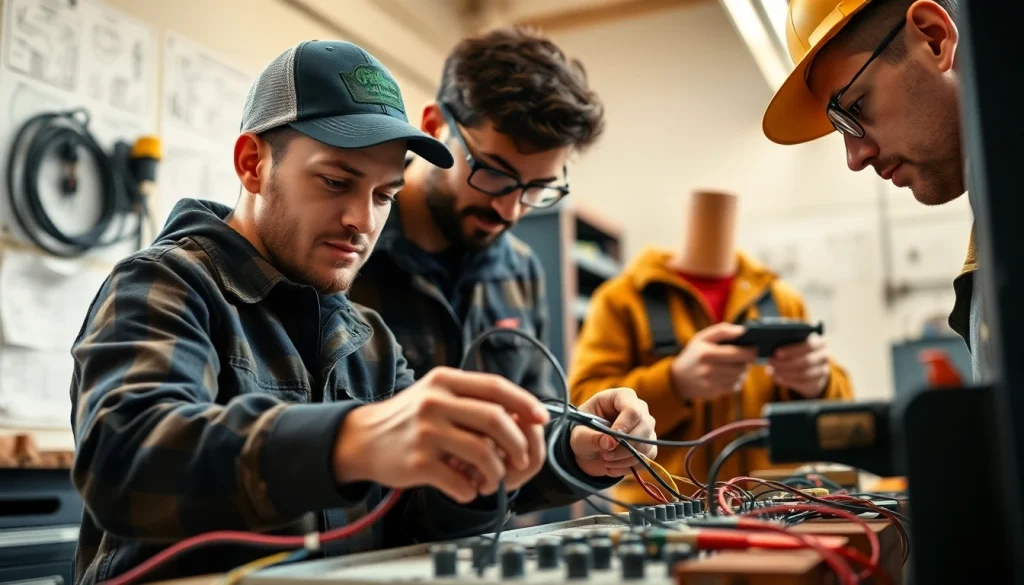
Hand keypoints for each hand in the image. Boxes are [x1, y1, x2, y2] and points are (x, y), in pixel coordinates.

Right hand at [332, 367, 548, 503]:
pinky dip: (471, 490)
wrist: (360, 439)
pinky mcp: (417, 463)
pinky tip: (467, 489)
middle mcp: (435, 402)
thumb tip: (522, 413)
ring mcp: (425, 432)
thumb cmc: (408, 419)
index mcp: (445, 381)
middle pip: (496, 419)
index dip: (525, 402)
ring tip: (491, 481)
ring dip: (496, 473)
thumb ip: (471, 399)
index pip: (495, 386)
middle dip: (518, 444)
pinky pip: (460, 482)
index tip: (542, 419)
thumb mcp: (436, 395)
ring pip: (483, 453)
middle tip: (521, 460)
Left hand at [570, 388, 656, 477]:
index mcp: (620, 397)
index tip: (611, 440)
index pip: (632, 410)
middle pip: (644, 426)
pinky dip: (628, 465)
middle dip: (624, 446)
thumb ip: (592, 437)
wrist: (587, 449)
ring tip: (606, 460)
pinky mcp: (648, 445)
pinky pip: (646, 458)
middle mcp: (639, 409)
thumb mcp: (579, 435)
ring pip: (646, 444)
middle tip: (605, 455)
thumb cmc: (582, 433)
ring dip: (624, 458)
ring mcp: (646, 427)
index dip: (624, 426)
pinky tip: (613, 465)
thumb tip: (610, 443)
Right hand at [670, 323, 756, 399]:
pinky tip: (730, 374)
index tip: (754, 348)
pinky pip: (734, 386)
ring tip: (736, 365)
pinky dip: (736, 380)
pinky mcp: (714, 392)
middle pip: (741, 366)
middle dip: (747, 361)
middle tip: (744, 357)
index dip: (750, 351)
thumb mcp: (702, 337)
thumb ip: (722, 330)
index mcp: (706, 353)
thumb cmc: (693, 354)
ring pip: (739, 377)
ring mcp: (711, 383)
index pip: (737, 353)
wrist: (678, 378)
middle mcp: (708, 370)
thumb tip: (742, 331)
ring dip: (742, 371)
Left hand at [766, 333, 830, 397]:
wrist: (811, 366)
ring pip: (804, 374)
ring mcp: (823, 370)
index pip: (809, 344)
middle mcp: (824, 355)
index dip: (792, 349)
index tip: (776, 352)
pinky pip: (803, 384)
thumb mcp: (794, 343)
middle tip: (771, 362)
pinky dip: (788, 381)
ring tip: (772, 370)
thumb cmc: (798, 351)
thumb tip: (764, 346)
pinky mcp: (818, 382)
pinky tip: (778, 377)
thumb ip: (783, 341)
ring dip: (786, 373)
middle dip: (786, 363)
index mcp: (819, 342)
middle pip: (807, 361)